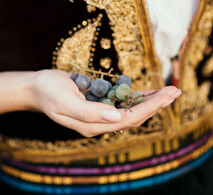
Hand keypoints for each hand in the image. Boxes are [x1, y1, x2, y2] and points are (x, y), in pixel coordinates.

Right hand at [27, 69, 180, 136]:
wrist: (37, 88)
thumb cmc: (48, 92)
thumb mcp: (64, 100)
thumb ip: (89, 111)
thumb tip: (116, 116)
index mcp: (92, 125)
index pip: (128, 119)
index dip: (149, 108)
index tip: (167, 96)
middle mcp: (99, 122)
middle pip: (134, 116)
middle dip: (156, 105)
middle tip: (175, 91)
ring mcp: (100, 113)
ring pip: (131, 110)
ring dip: (150, 101)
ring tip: (169, 91)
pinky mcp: (99, 103)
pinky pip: (122, 102)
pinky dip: (137, 96)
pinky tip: (150, 91)